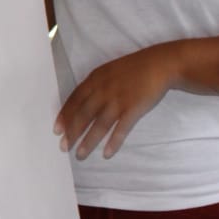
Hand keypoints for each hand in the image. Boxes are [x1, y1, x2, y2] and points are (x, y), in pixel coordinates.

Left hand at [55, 45, 179, 158]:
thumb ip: (95, 85)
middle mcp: (104, 90)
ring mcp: (119, 100)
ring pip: (99, 125)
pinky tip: (107, 154)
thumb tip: (82, 101)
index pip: (75, 100)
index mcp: (96, 79)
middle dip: (72, 132)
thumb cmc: (135, 68)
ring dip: (88, 142)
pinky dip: (113, 142)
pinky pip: (121, 129)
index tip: (57, 130)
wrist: (161, 64)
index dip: (65, 116)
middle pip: (83, 115)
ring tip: (80, 155)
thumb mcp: (109, 70)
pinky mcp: (134, 109)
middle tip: (63, 147)